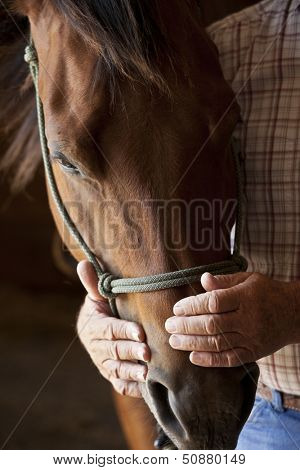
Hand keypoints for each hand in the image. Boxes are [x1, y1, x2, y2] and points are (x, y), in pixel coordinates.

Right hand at [76, 261, 149, 396]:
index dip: (123, 331)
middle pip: (113, 351)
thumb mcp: (97, 295)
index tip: (140, 332)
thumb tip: (83, 263)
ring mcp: (102, 363)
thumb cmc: (104, 307)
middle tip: (148, 352)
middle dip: (131, 351)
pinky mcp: (111, 375)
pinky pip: (119, 384)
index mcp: (93, 326)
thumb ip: (93, 282)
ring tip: (148, 373)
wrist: (97, 328)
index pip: (108, 329)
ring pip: (116, 369)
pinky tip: (145, 388)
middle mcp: (95, 347)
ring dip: (131, 372)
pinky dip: (131, 387)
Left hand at [165, 272, 297, 366]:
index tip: (176, 308)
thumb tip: (202, 279)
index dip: (192, 306)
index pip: (214, 302)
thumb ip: (224, 281)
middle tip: (168, 326)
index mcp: (246, 297)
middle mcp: (248, 319)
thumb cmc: (267, 292)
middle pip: (212, 324)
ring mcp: (251, 338)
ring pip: (217, 343)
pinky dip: (210, 360)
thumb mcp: (249, 279)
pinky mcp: (253, 353)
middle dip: (186, 326)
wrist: (295, 313)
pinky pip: (229, 359)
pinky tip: (193, 357)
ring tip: (173, 341)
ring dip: (192, 343)